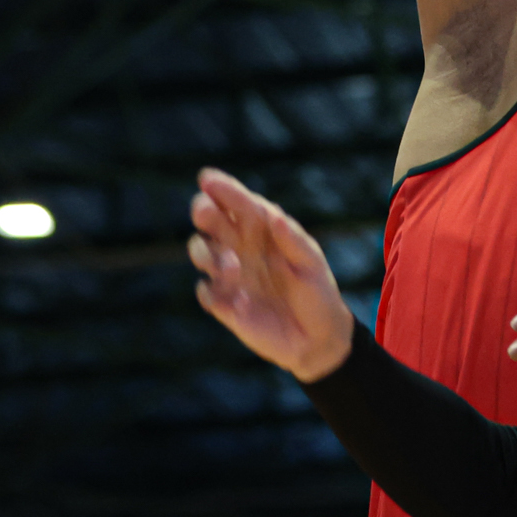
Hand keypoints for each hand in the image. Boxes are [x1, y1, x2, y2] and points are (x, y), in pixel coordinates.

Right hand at [189, 167, 354, 381]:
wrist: (316, 337)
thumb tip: (275, 217)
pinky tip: (241, 303)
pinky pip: (206, 292)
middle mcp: (239, 245)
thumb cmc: (316, 291)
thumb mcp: (312, 263)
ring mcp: (229, 274)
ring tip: (233, 267)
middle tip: (207, 213)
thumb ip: (293, 240)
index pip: (237, 202)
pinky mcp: (223, 304)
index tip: (208, 179)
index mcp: (261, 228)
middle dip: (203, 211)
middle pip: (209, 219)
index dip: (222, 188)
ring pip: (200, 250)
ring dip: (208, 253)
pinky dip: (215, 293)